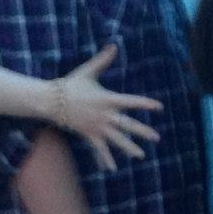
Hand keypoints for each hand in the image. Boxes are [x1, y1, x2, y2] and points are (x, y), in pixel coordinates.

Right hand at [53, 45, 160, 171]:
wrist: (53, 100)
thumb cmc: (72, 84)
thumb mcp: (88, 71)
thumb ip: (103, 60)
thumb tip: (114, 45)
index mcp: (108, 99)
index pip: (132, 102)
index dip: (146, 104)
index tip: (159, 107)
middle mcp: (105, 115)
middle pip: (127, 125)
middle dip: (143, 131)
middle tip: (156, 138)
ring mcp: (97, 126)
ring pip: (116, 139)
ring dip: (129, 148)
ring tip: (141, 156)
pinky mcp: (89, 134)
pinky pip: (99, 148)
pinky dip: (105, 159)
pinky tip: (112, 169)